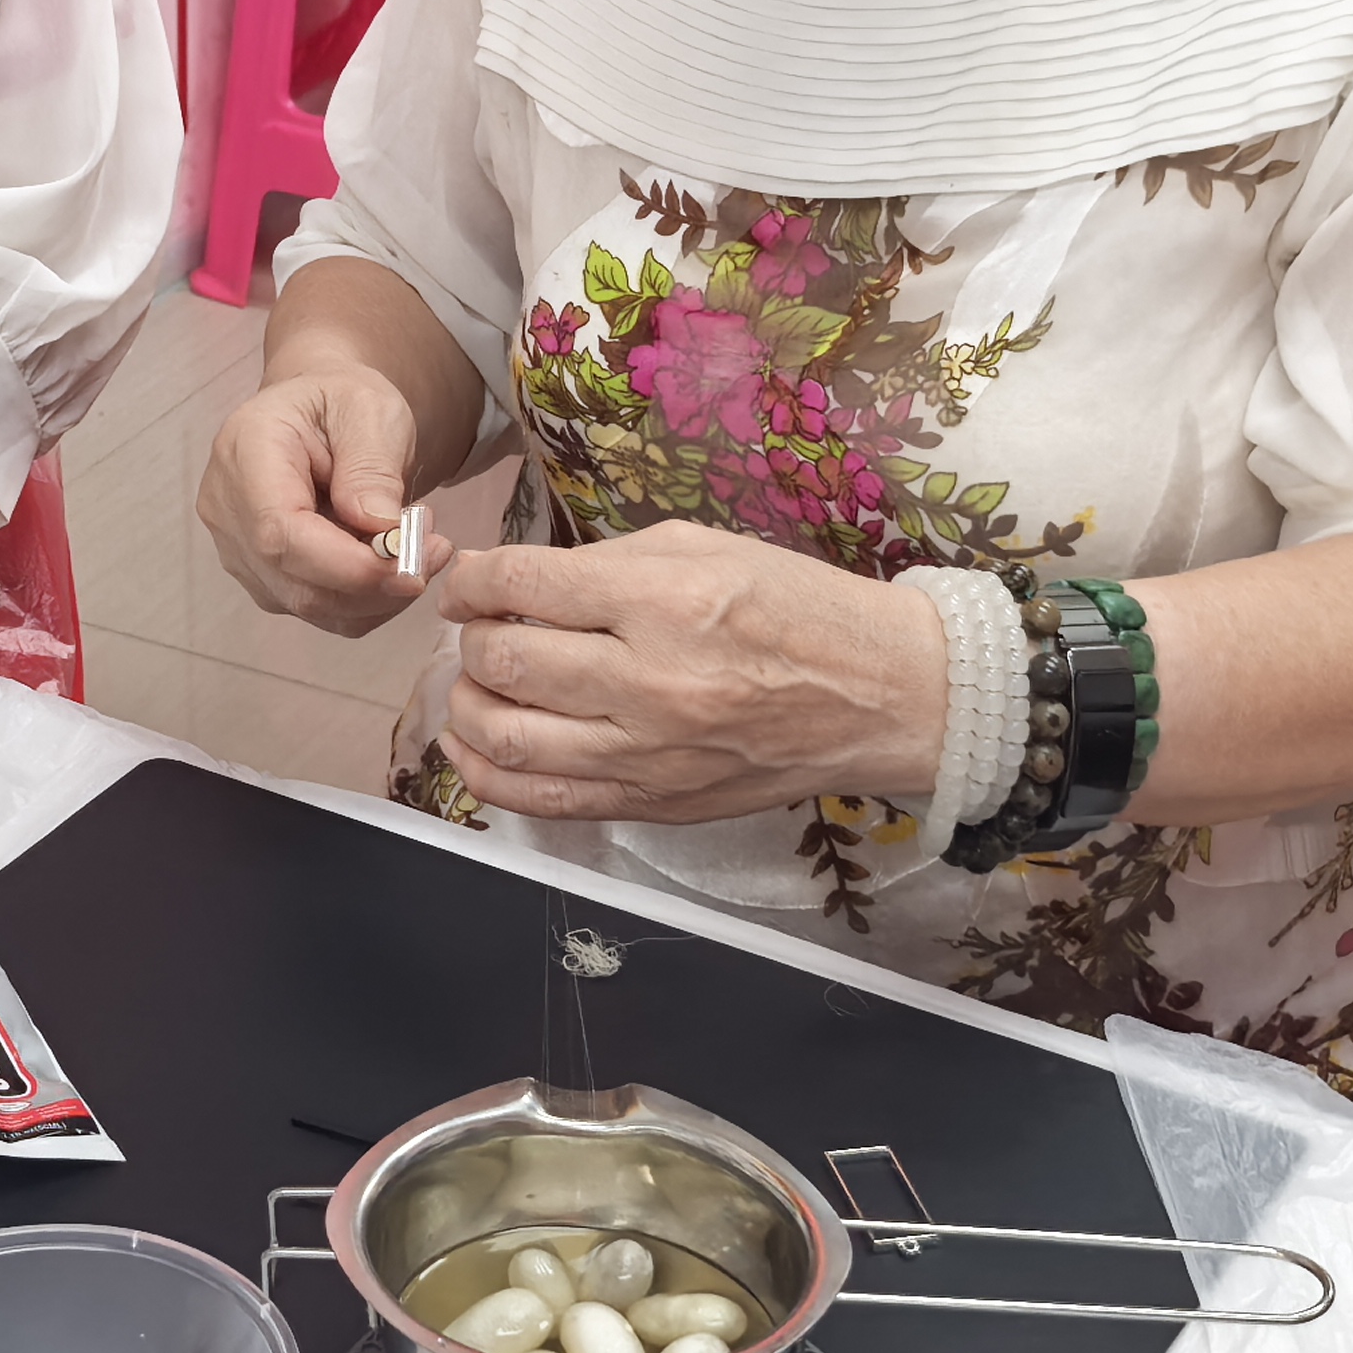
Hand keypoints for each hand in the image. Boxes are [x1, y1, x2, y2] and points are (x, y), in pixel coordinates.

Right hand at [197, 367, 453, 636]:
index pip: (279, 532)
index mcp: (244, 452)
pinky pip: (319, 610)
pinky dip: (367, 601)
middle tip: (437, 551)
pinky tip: (393, 562)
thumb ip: (372, 467)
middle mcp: (227, 510)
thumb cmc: (342, 401)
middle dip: (374, 583)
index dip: (345, 564)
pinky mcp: (264, 578)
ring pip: (309, 604)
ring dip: (377, 595)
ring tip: (423, 546)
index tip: (412, 565)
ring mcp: (239, 551)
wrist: (318, 411)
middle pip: (293, 580)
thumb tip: (380, 530)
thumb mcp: (371, 410)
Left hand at [433, 525, 942, 825]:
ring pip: (508, 738)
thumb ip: (602, 563)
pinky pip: (543, 801)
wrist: (885, 697)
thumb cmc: (798, 609)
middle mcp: (650, 681)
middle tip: (480, 629)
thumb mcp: (704, 548)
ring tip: (478, 683)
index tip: (467, 583)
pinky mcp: (655, 804)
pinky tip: (474, 747)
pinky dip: (487, 774)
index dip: (471, 580)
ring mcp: (650, 754)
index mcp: (664, 601)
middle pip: (505, 661)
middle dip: (471, 639)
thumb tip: (512, 582)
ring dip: (467, 705)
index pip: (522, 585)